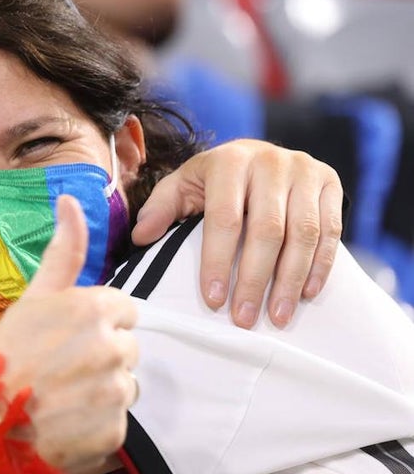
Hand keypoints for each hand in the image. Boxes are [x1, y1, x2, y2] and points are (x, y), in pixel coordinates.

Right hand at [0, 195, 138, 473]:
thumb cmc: (1, 358)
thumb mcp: (31, 298)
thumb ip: (62, 252)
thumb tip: (70, 199)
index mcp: (95, 309)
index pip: (124, 310)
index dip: (94, 324)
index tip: (66, 338)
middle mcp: (112, 347)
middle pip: (126, 348)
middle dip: (98, 358)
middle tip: (57, 370)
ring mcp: (115, 391)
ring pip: (122, 386)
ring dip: (98, 393)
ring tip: (58, 399)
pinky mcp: (115, 430)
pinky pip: (115, 422)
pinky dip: (94, 425)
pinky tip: (63, 423)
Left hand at [132, 139, 341, 328]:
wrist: (263, 155)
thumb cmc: (215, 179)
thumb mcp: (184, 184)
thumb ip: (162, 207)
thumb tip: (140, 237)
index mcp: (229, 161)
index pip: (224, 219)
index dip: (218, 261)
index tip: (213, 300)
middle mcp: (271, 161)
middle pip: (266, 230)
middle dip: (254, 280)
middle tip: (243, 318)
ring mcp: (306, 171)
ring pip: (303, 234)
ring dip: (289, 281)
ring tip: (275, 316)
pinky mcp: (332, 184)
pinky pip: (331, 231)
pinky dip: (319, 266)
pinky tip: (305, 294)